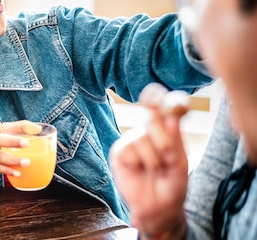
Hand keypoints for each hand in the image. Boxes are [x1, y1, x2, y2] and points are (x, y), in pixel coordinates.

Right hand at [109, 83, 188, 233]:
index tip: (156, 93)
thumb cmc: (172, 184)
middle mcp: (146, 131)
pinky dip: (140, 162)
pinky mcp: (119, 151)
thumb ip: (175, 139)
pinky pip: (130, 149)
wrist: (158, 208)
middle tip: (168, 159)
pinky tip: (140, 170)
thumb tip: (171, 116)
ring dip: (154, 158)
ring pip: (143, 137)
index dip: (159, 98)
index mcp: (165, 129)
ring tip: (155, 170)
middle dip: (164, 139)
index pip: (162, 107)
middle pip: (152, 117)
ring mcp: (131, 140)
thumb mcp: (180, 161)